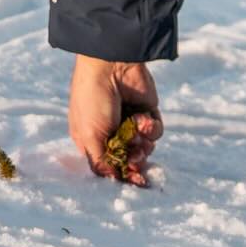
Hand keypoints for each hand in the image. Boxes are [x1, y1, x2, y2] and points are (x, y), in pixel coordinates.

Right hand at [68, 56, 161, 185]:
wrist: (111, 66)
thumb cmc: (93, 100)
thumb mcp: (90, 136)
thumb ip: (101, 162)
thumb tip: (114, 179)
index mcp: (91, 140)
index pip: (109, 165)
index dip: (122, 174)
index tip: (134, 181)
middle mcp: (110, 133)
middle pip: (130, 159)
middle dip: (136, 160)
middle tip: (137, 156)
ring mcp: (129, 122)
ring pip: (145, 147)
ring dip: (144, 142)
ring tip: (138, 129)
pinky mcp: (147, 111)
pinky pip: (155, 130)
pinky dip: (151, 127)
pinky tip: (143, 117)